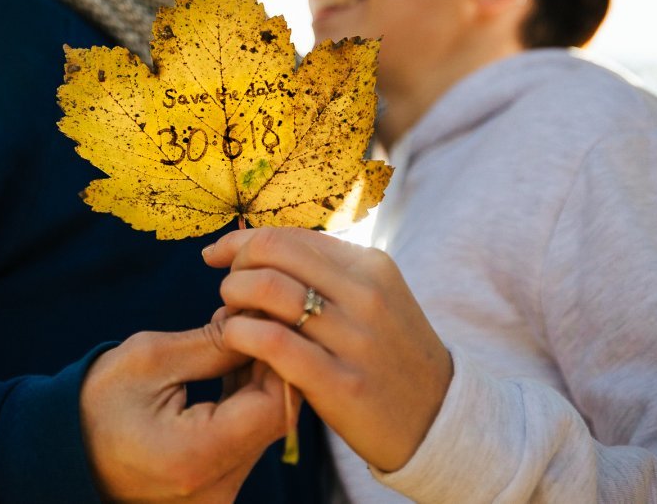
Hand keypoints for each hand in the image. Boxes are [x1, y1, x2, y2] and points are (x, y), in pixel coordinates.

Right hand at [80, 322, 290, 501]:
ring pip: (264, 428)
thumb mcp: (151, 358)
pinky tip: (231, 364)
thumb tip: (263, 323)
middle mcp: (215, 488)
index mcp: (196, 457)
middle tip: (256, 316)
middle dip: (271, 363)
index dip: (278, 355)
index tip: (264, 315)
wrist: (58, 452)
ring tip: (238, 335)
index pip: (273, 405)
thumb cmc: (95, 402)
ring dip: (258, 379)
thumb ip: (215, 344)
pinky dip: (244, 401)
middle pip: (274, 419)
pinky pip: (246, 440)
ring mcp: (216, 494)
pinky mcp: (214, 489)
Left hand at [203, 227, 452, 472]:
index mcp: (371, 265)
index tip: (218, 255)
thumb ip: (327, 272)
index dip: (243, 241)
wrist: (437, 421)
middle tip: (228, 292)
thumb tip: (262, 247)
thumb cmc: (388, 357)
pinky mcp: (341, 383)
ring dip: (232, 299)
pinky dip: (240, 334)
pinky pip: (272, 342)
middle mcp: (366, 293)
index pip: (290, 235)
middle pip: (273, 253)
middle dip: (235, 267)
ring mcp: (355, 337)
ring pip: (267, 290)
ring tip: (230, 318)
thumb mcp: (374, 299)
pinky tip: (235, 341)